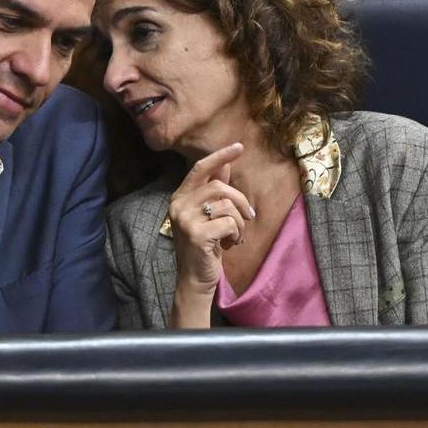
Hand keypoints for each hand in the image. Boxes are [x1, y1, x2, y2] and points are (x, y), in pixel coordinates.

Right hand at [167, 143, 255, 327]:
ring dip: (240, 221)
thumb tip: (225, 164)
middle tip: (250, 215)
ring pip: (226, 205)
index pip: (200, 169)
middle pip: (219, 187)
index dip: (220, 156)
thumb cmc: (204, 246)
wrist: (194, 280)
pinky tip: (231, 245)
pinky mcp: (197, 235)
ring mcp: (185, 220)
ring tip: (236, 235)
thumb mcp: (208, 216)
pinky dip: (237, 234)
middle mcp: (178, 205)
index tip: (239, 146)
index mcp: (179, 197)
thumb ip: (214, 190)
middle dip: (240, 200)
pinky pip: (229, 223)